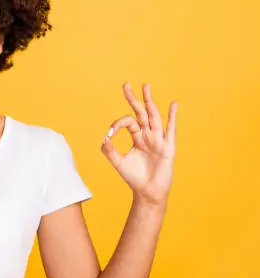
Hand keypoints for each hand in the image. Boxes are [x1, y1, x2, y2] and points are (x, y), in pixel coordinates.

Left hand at [101, 83, 177, 205]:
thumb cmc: (134, 178)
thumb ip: (110, 151)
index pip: (128, 122)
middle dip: (133, 99)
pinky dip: (172, 117)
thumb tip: (104, 138)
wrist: (148, 192)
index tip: (110, 133)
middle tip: (125, 84)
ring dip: (149, 101)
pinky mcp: (168, 147)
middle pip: (140, 113)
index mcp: (137, 137)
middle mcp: (148, 135)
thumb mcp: (119, 163)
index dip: (118, 124)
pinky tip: (173, 104)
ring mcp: (158, 140)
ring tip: (145, 86)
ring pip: (153, 116)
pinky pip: (170, 130)